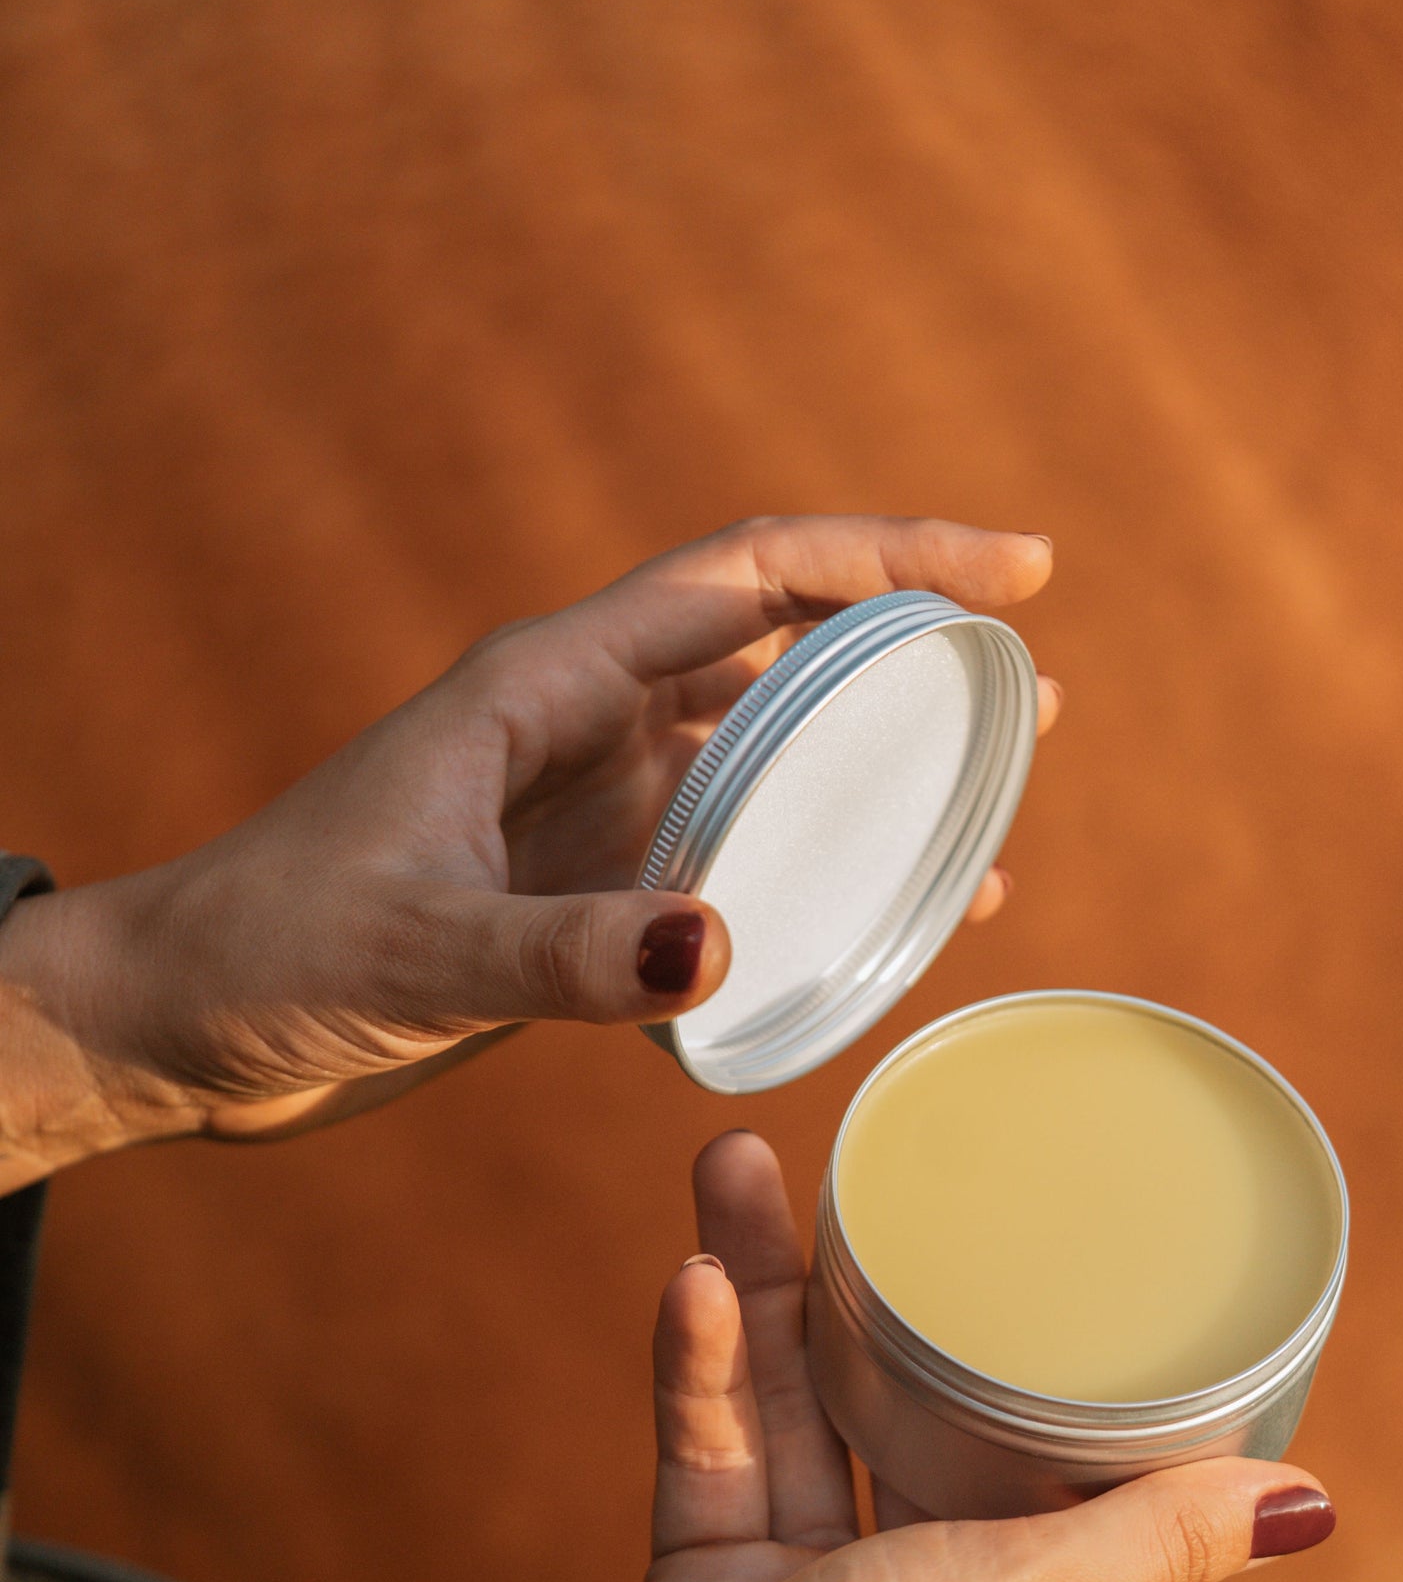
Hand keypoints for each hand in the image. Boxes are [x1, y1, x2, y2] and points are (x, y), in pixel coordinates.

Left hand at [0, 516, 1056, 1179]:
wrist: (186, 1024)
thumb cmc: (272, 955)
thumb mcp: (416, 951)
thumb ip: (560, 953)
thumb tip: (719, 953)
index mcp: (545, 683)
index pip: (750, 575)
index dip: (890, 557)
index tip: (1014, 572)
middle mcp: (583, 727)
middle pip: (782, 655)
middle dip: (915, 661)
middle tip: (1035, 695)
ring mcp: (590, 811)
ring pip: (768, 763)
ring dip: (877, 775)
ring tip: (994, 802)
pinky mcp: (585, 894)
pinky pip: (733, 863)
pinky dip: (817, 878)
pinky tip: (887, 919)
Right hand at [524, 1133, 1334, 1581]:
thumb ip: (1158, 1537)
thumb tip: (1316, 1506)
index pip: (1085, 1461)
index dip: (1078, 1357)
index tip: (1065, 1237)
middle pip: (927, 1406)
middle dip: (886, 1293)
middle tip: (864, 1171)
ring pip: (807, 1405)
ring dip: (769, 1293)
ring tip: (742, 1170)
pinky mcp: (720, 1575)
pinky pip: (725, 1444)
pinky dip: (708, 1370)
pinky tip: (695, 1282)